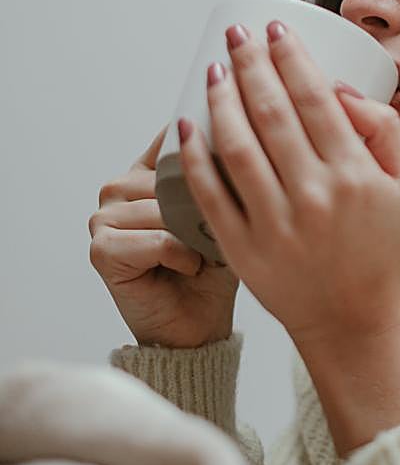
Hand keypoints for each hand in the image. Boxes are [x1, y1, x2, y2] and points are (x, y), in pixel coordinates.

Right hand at [89, 125, 239, 347]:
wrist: (199, 326)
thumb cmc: (212, 272)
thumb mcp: (225, 213)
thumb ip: (220, 174)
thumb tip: (233, 140)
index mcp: (146, 171)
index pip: (174, 138)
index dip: (206, 150)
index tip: (231, 168)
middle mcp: (119, 187)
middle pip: (172, 177)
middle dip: (204, 207)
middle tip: (215, 235)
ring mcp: (104, 217)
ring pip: (165, 208)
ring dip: (194, 236)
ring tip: (200, 255)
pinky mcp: (101, 249)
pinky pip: (158, 239)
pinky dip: (182, 257)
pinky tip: (186, 269)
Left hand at [177, 20, 399, 347]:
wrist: (352, 317)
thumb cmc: (376, 246)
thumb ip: (384, 128)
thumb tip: (337, 88)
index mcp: (355, 175)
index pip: (315, 98)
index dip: (290, 56)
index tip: (274, 28)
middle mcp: (315, 197)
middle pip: (272, 113)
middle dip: (250, 63)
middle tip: (236, 35)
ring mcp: (275, 225)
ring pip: (237, 146)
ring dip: (221, 99)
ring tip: (214, 69)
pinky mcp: (244, 248)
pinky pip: (211, 194)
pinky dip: (194, 156)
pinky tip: (187, 124)